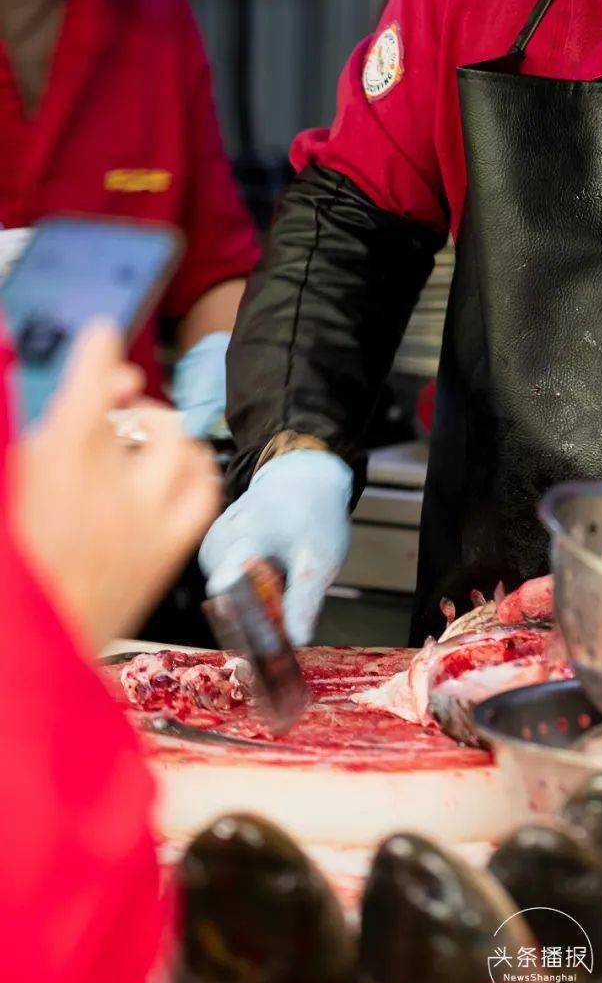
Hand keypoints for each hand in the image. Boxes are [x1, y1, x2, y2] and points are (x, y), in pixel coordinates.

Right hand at [13, 322, 220, 652]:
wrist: (24, 648)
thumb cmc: (13, 563)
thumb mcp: (12, 483)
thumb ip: (35, 442)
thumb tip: (76, 404)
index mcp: (59, 466)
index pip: (90, 387)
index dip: (98, 352)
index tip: (100, 334)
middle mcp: (111, 488)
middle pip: (143, 415)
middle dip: (129, 401)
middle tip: (113, 405)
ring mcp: (147, 522)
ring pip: (183, 450)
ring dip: (163, 434)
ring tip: (141, 438)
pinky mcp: (166, 554)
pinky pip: (203, 494)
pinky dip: (194, 472)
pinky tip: (176, 473)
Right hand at [198, 450, 352, 646]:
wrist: (302, 482)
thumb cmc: (314, 515)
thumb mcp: (320, 557)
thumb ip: (305, 600)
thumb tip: (298, 640)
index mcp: (242, 538)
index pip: (229, 593)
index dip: (249, 625)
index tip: (274, 646)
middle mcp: (216, 541)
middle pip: (227, 601)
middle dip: (255, 619)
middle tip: (286, 619)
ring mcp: (210, 544)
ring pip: (226, 596)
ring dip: (253, 605)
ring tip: (281, 580)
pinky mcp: (210, 549)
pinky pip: (225, 583)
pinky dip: (247, 591)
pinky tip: (268, 574)